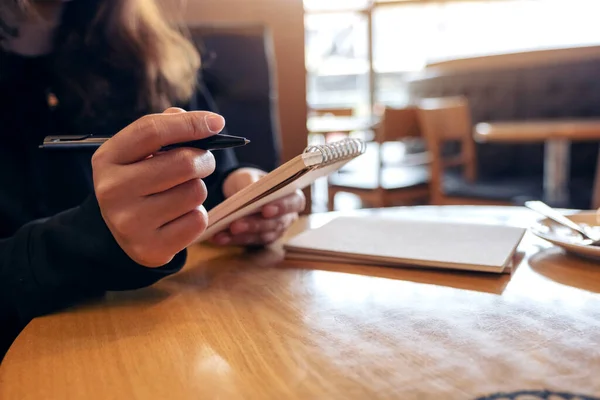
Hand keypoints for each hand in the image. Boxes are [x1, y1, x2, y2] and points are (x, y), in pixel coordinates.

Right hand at [92, 107, 223, 266]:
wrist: (120, 232)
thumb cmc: (139, 181)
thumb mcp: (140, 152)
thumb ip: (167, 129)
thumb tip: (208, 122)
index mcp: (108, 158)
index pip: (152, 130)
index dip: (190, 123)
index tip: (217, 123)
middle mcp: (112, 190)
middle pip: (183, 162)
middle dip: (204, 160)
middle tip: (203, 164)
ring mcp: (129, 222)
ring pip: (195, 192)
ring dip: (198, 190)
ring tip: (181, 194)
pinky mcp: (150, 247)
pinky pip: (197, 221)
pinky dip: (196, 216)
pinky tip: (179, 217)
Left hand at [211, 168, 305, 245]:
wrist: (239, 190)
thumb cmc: (249, 180)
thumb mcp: (249, 176)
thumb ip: (251, 182)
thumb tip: (249, 193)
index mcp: (292, 196)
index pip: (295, 203)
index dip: (282, 207)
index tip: (265, 210)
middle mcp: (288, 216)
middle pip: (276, 223)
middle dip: (254, 225)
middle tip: (235, 225)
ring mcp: (276, 230)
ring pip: (262, 235)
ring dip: (241, 235)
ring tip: (222, 232)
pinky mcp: (261, 240)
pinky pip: (248, 242)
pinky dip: (233, 240)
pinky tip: (219, 237)